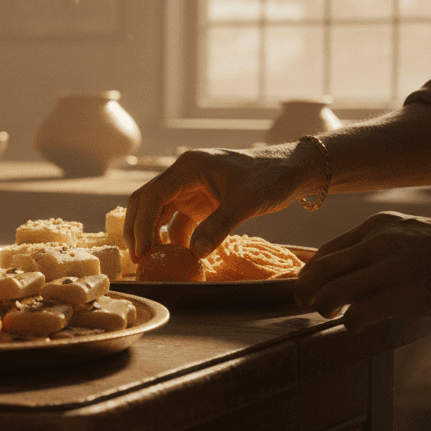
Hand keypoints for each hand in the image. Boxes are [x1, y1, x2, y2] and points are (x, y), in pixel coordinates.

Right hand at [125, 144, 314, 260]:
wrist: (292, 171)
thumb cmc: (270, 178)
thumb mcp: (245, 202)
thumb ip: (219, 226)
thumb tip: (195, 254)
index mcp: (188, 168)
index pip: (152, 195)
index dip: (142, 224)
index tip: (141, 251)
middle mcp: (183, 177)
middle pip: (147, 203)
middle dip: (138, 230)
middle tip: (137, 259)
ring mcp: (190, 191)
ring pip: (159, 214)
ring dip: (153, 236)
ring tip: (152, 262)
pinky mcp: (201, 204)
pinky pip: (178, 223)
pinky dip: (174, 240)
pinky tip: (178, 258)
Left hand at [294, 212, 430, 331]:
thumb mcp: (412, 234)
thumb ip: (383, 248)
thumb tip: (357, 275)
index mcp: (378, 225)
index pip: (327, 251)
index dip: (311, 273)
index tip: (308, 287)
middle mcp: (378, 242)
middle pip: (320, 270)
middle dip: (306, 291)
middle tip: (306, 305)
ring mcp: (390, 267)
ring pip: (331, 291)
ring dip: (324, 308)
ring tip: (331, 315)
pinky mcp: (405, 293)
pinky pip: (358, 313)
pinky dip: (351, 324)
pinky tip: (359, 326)